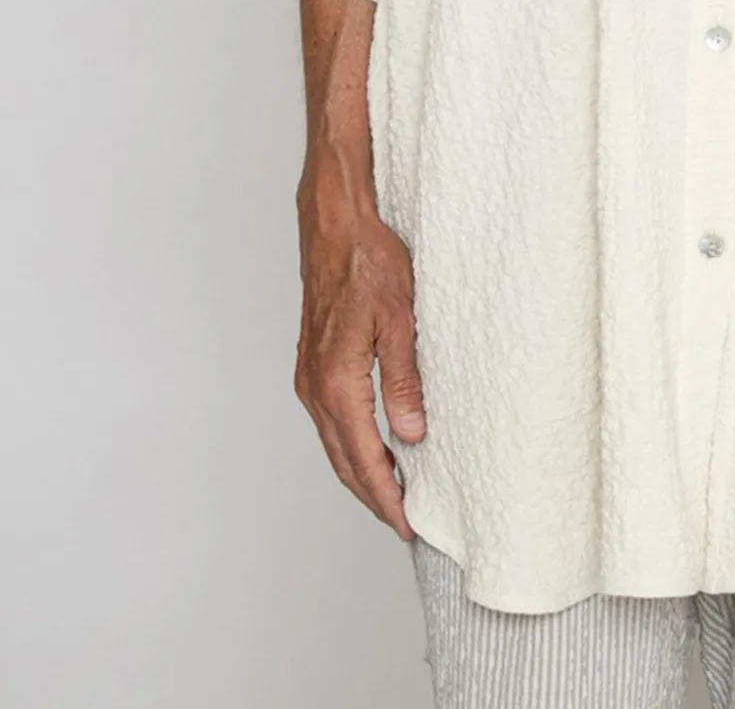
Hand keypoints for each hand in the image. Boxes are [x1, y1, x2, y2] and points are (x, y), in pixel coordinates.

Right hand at [294, 196, 425, 539]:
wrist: (336, 226)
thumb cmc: (369, 262)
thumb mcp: (400, 319)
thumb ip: (403, 380)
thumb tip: (409, 434)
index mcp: (337, 381)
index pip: (363, 457)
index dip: (386, 496)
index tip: (408, 524)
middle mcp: (315, 387)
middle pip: (343, 461)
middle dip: (373, 496)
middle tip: (404, 522)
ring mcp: (309, 377)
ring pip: (334, 443)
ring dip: (361, 472)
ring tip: (393, 494)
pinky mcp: (312, 365)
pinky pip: (331, 421)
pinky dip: (350, 444)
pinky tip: (373, 447)